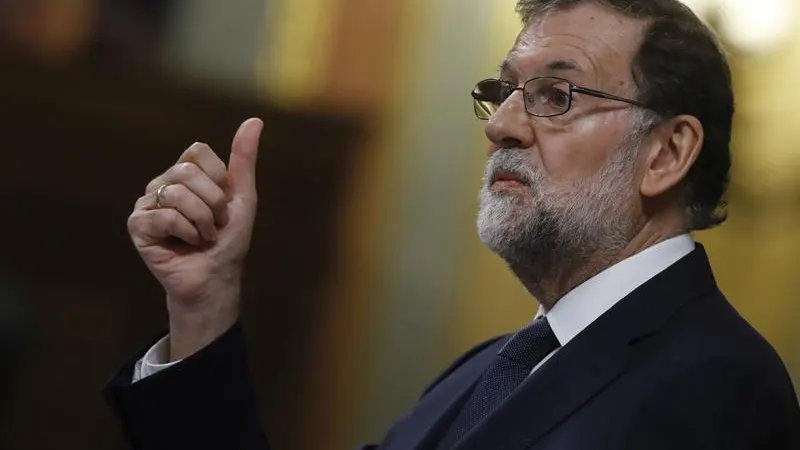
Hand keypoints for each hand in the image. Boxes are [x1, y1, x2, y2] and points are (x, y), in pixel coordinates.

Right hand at [127, 118, 262, 359]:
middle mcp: (162, 184)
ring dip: (202, 221)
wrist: (217, 276)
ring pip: (178, 194)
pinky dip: (186, 233)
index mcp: (185, 173)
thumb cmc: (229, 239)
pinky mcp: (137, 226)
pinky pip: (165, 217)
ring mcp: (147, 204)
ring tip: (203, 236)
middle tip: (215, 225)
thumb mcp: (242, 196)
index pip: (198, 151)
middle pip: (187, 171)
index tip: (224, 203)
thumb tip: (255, 120)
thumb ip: (244, 159)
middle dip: (213, 203)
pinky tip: (186, 244)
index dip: (219, 179)